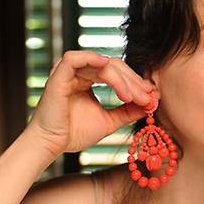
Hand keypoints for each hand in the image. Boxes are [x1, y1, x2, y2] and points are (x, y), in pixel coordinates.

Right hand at [26, 50, 156, 157]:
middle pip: (113, 66)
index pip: (117, 72)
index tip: (152, 96)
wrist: (52, 145)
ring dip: (121, 79)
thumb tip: (150, 104)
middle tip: (147, 96)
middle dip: (133, 81)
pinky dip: (93, 59)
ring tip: (132, 96)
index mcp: (88, 80)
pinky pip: (74, 58)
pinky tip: (110, 71)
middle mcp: (79, 73)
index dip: (135, 82)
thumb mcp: (109, 121)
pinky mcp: (58, 75)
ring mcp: (68, 72)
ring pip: (102, 64)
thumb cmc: (74, 133)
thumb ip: (128, 111)